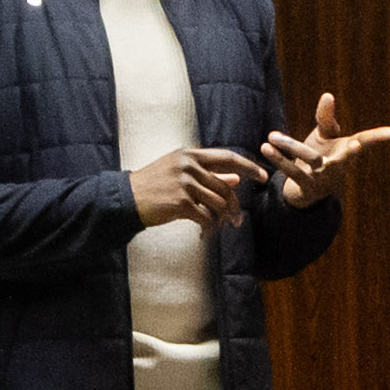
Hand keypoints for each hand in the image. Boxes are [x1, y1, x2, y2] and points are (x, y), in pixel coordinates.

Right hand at [129, 146, 264, 230]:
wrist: (126, 199)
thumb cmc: (154, 186)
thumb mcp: (179, 173)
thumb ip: (208, 175)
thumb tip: (235, 178)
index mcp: (190, 155)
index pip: (228, 156)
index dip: (249, 166)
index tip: (263, 175)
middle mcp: (189, 165)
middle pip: (226, 186)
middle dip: (235, 206)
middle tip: (237, 221)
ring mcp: (185, 183)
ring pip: (219, 203)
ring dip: (222, 220)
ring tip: (216, 229)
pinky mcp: (180, 202)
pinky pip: (206, 217)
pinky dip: (209, 228)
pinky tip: (203, 234)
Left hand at [256, 93, 389, 209]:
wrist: (303, 192)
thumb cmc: (318, 157)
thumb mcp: (323, 136)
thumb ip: (325, 117)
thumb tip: (328, 95)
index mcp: (345, 152)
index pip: (364, 141)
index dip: (377, 137)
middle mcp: (338, 167)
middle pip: (341, 155)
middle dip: (351, 153)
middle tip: (358, 146)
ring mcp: (324, 180)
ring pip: (309, 160)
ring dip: (289, 146)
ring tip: (271, 136)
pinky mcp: (306, 188)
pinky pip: (292, 172)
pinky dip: (278, 160)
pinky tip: (266, 148)